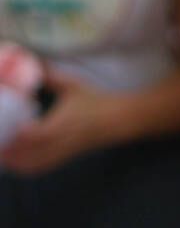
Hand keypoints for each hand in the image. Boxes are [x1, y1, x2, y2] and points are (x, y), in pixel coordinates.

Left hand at [0, 67, 123, 173]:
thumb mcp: (71, 85)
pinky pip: (41, 167)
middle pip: (30, 154)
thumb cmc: (96, 101)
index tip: (3, 125)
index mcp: (64, 123)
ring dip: (13, 161)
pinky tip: (12, 162)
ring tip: (0, 152)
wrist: (120, 121)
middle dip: (8, 151)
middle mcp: (62, 142)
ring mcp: (63, 152)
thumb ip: (49, 76)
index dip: (18, 135)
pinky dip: (24, 167)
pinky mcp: (64, 157)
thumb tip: (28, 60)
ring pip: (33, 164)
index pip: (37, 135)